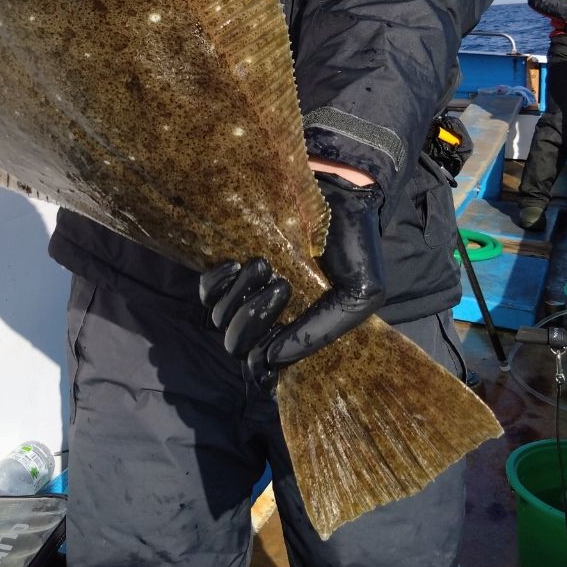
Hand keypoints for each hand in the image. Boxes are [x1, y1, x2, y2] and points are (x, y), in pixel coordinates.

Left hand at [199, 172, 384, 392]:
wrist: (337, 192)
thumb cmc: (353, 244)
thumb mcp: (360, 293)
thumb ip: (323, 330)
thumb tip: (272, 360)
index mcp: (299, 334)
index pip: (262, 373)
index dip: (259, 368)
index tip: (271, 348)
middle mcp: (269, 320)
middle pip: (236, 346)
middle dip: (254, 321)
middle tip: (281, 287)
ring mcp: (246, 294)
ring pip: (221, 318)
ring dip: (241, 294)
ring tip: (266, 265)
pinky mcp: (230, 267)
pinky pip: (206, 292)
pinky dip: (218, 281)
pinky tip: (237, 264)